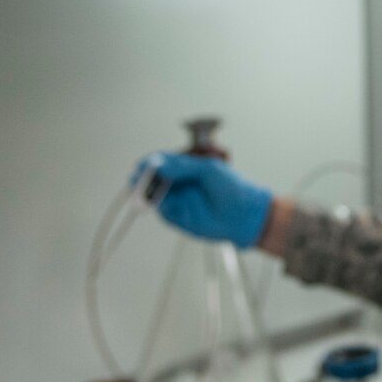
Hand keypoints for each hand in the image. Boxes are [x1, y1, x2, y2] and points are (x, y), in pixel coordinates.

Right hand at [131, 152, 273, 248]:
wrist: (245, 214)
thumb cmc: (232, 188)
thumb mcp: (207, 169)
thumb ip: (182, 166)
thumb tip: (159, 165)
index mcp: (187, 169)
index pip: (163, 163)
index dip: (151, 163)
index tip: (142, 165)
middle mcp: (181, 184)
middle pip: (155, 179)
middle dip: (144, 179)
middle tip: (137, 178)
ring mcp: (180, 201)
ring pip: (157, 196)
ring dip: (149, 194)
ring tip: (145, 191)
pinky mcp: (181, 218)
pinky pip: (165, 212)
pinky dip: (160, 208)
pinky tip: (161, 204)